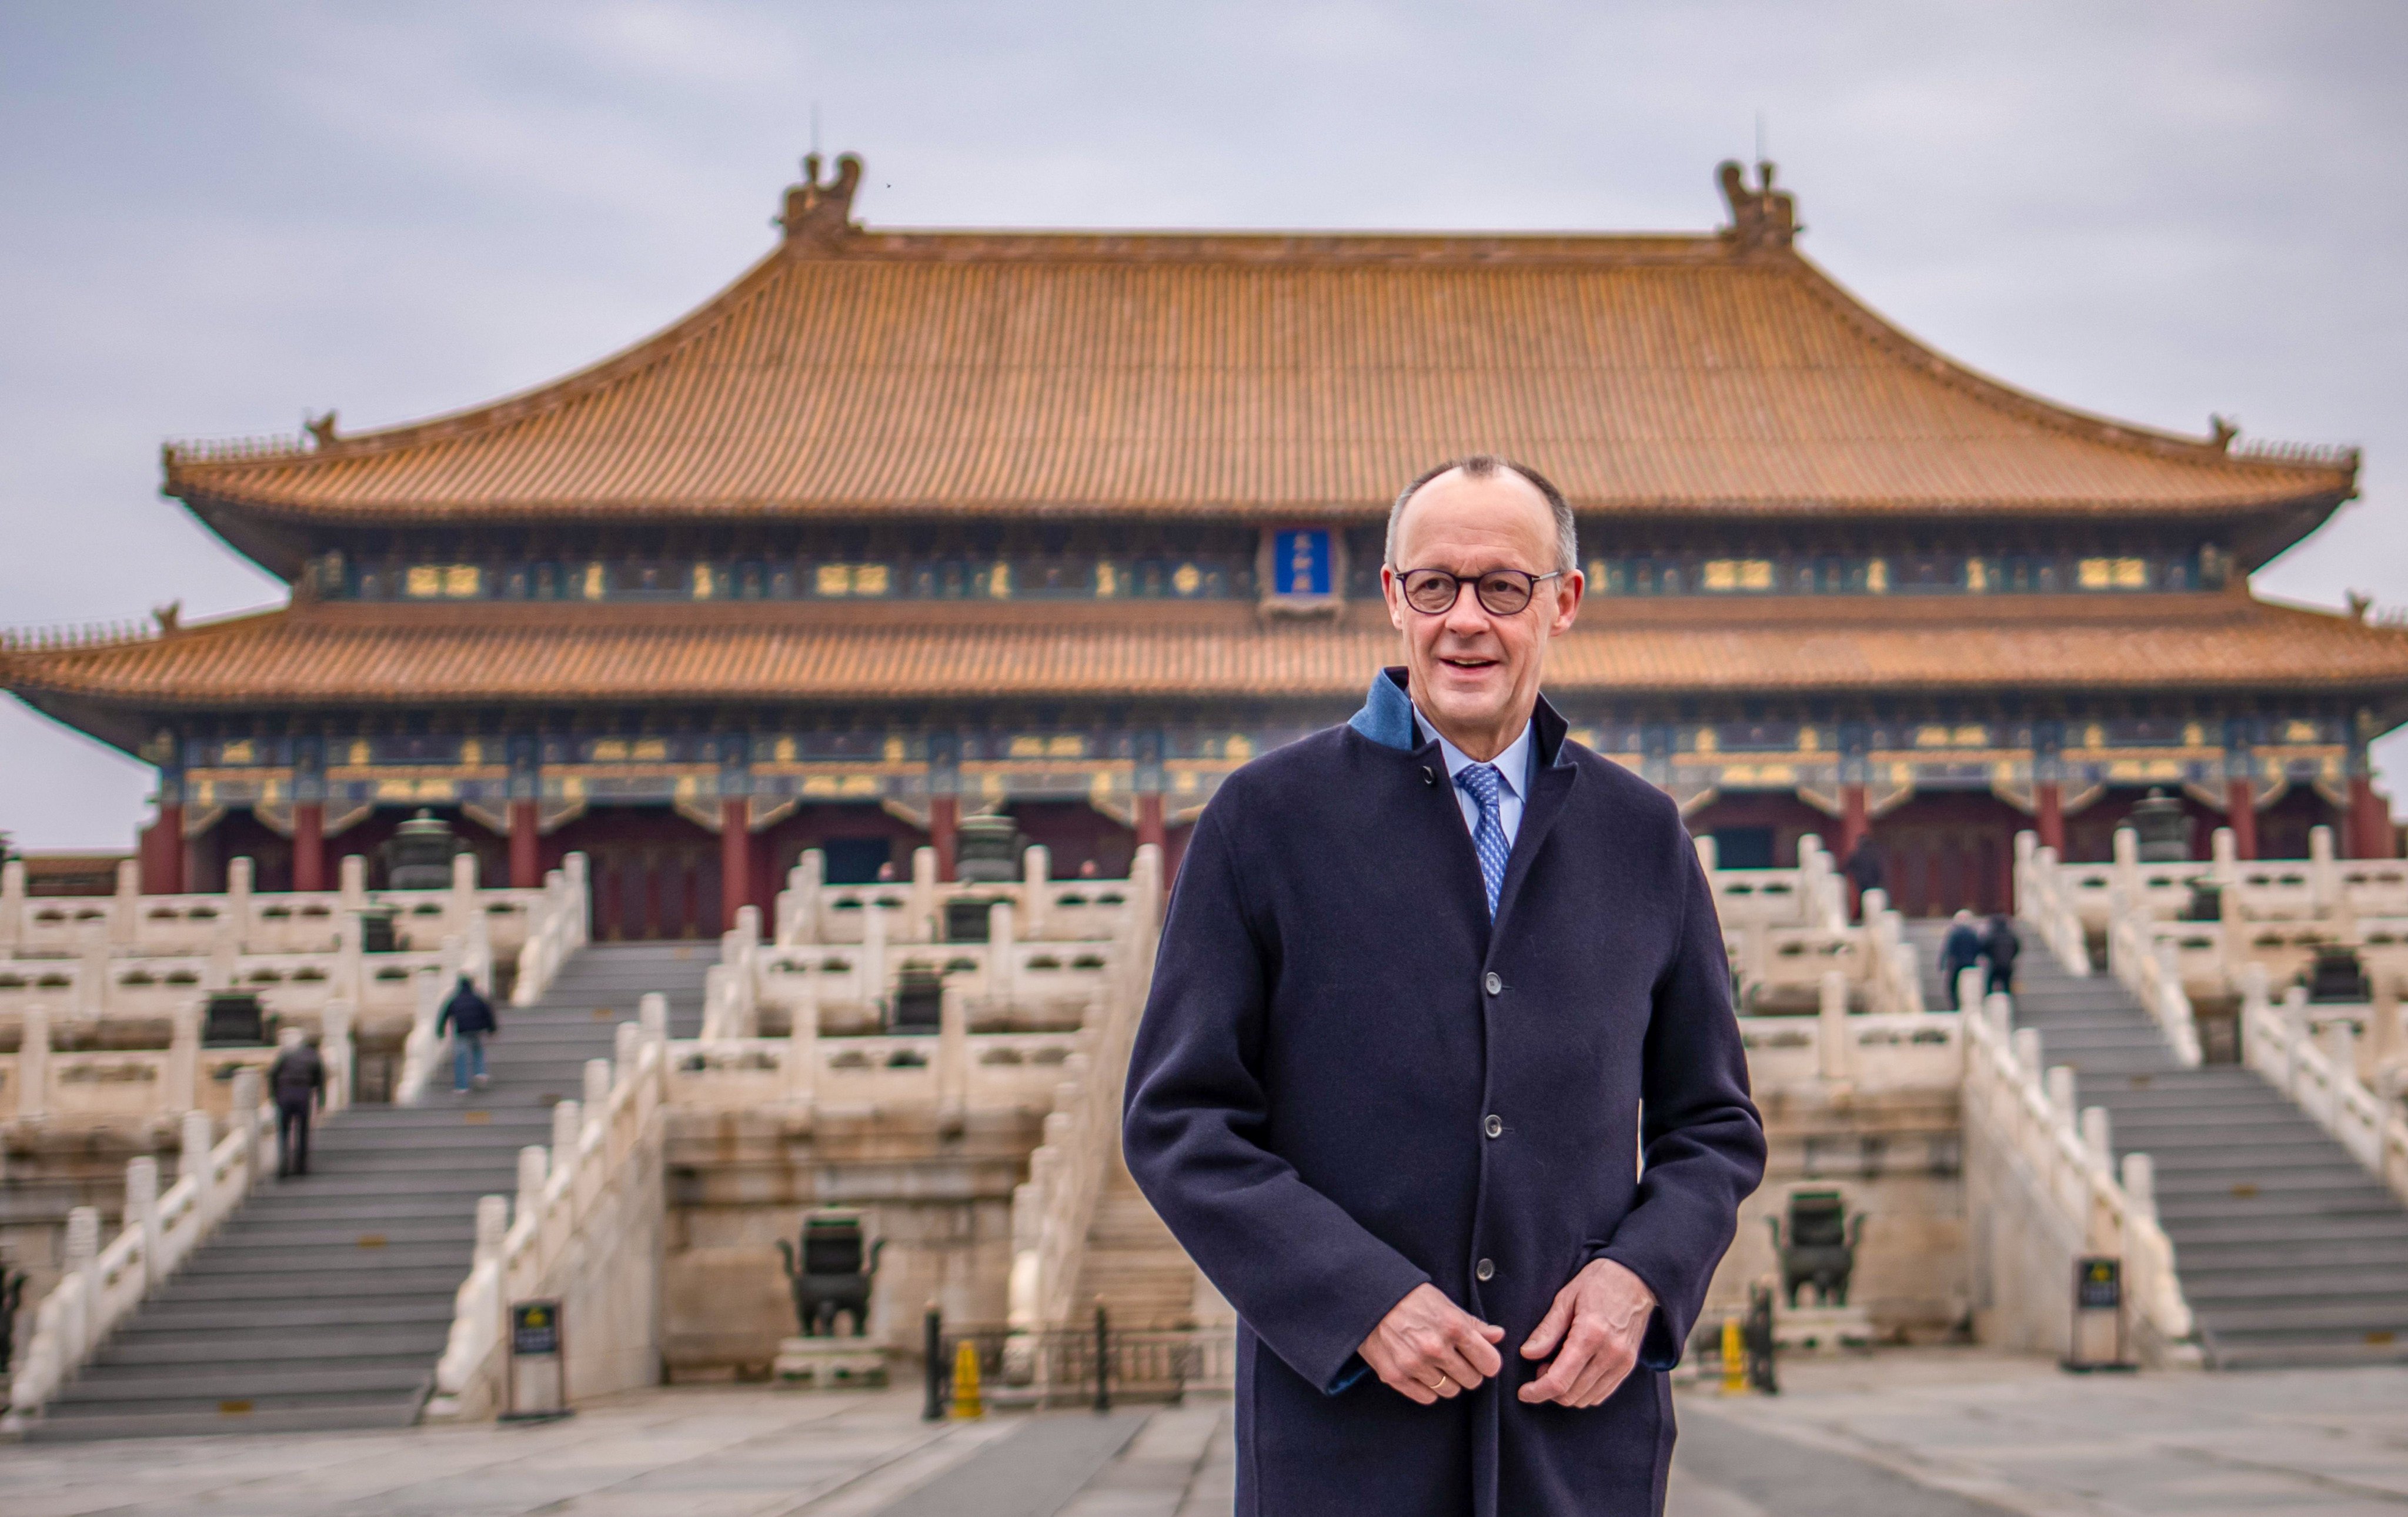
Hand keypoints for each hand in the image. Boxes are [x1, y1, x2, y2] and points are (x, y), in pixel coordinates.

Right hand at [1360, 1284, 1504, 1404]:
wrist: (1369, 1299)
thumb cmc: (1410, 1299)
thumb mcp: (1445, 1304)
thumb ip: (1473, 1323)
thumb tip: (1498, 1336)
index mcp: (1453, 1326)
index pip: (1490, 1363)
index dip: (1487, 1362)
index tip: (1479, 1358)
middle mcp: (1436, 1348)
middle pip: (1472, 1381)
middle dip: (1468, 1372)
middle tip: (1455, 1360)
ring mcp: (1414, 1364)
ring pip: (1450, 1391)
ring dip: (1447, 1381)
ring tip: (1436, 1364)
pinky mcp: (1395, 1376)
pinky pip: (1427, 1398)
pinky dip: (1428, 1388)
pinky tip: (1422, 1372)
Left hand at [1518, 1259, 1655, 1407]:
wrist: (1635, 1279)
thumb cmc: (1598, 1282)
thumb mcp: (1565, 1298)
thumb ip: (1547, 1330)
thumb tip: (1527, 1354)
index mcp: (1590, 1334)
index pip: (1560, 1380)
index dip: (1537, 1392)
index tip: (1523, 1393)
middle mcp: (1610, 1353)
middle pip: (1571, 1395)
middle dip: (1549, 1390)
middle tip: (1541, 1367)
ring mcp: (1622, 1362)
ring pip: (1586, 1399)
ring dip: (1566, 1392)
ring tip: (1558, 1367)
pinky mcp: (1629, 1366)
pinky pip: (1602, 1394)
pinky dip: (1584, 1392)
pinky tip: (1575, 1373)